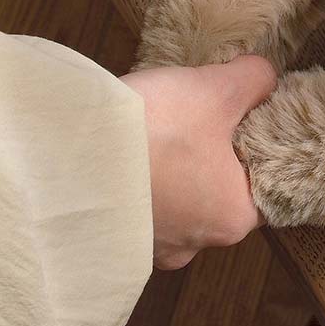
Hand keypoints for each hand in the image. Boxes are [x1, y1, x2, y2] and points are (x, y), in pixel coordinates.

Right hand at [121, 56, 276, 268]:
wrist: (58, 157)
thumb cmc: (154, 130)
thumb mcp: (217, 90)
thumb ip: (256, 81)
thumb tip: (266, 79)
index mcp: (233, 219)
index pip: (266, 182)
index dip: (260, 144)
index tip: (247, 117)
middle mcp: (193, 245)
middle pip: (220, 189)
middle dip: (215, 153)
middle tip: (204, 115)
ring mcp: (148, 247)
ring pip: (177, 198)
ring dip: (172, 166)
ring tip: (164, 128)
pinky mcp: (110, 238)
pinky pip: (139, 205)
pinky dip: (140, 178)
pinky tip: (133, 149)